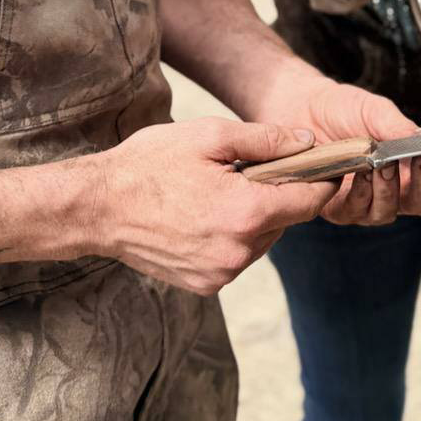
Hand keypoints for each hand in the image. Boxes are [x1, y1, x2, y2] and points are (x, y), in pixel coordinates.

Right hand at [87, 118, 335, 294]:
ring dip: (256, 215)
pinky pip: (239, 255)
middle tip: (248, 169)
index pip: (310, 200)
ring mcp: (221, 274)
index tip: (323, 164)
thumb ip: (267, 140)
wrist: (97, 208)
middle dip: (280, 193)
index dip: (321, 178)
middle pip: (288, 219)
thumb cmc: (150, 164)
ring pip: (264, 239)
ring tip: (220, 191)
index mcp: (245, 213)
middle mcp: (238, 252)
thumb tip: (308, 141)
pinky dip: (234, 235)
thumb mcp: (211, 136)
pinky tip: (206, 214)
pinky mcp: (206, 285)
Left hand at [270, 79, 420, 226]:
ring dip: (389, 189)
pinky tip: (361, 173)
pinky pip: (354, 210)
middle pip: (420, 203)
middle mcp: (391, 190)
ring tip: (384, 164)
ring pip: (388, 212)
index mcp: (407, 166)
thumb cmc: (342, 108)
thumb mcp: (373, 110)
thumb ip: (397, 126)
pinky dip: (361, 193)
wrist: (300, 107)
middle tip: (420, 159)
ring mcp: (364, 202)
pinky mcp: (335, 208)